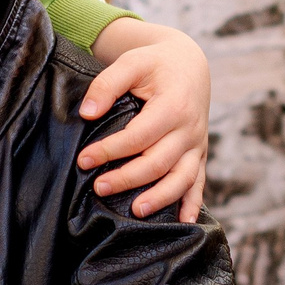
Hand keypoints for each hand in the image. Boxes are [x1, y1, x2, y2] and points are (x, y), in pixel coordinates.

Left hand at [78, 20, 210, 222]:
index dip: (110, 151)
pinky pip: (199, 182)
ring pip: (183, 178)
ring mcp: (198, 144)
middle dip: (128, 178)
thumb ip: (107, 84)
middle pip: (159, 162)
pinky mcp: (200, 154)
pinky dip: (193, 203)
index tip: (84, 159)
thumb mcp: (131, 62)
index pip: (139, 136)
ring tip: (136, 212)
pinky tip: (185, 222)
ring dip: (160, 197)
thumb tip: (87, 113)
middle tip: (98, 187)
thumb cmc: (154, 64)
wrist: (189, 64)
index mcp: (174, 105)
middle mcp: (190, 129)